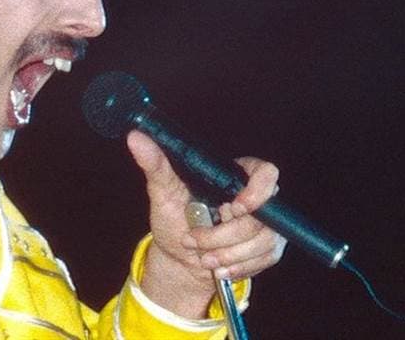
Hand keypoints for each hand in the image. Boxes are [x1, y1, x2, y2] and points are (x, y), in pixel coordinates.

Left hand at [127, 130, 286, 318]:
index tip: (234, 208)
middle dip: (224, 236)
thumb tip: (136, 137)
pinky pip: (266, 259)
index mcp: (234, 175)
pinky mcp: (268, 247)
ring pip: (264, 240)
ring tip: (202, 257)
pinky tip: (219, 267)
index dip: (257, 191)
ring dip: (228, 254)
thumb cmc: (173, 219)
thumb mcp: (162, 192)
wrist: (178, 256)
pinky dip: (239, 266)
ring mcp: (266, 223)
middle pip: (261, 215)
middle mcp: (255, 197)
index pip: (266, 173)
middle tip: (194, 239)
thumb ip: (155, 164)